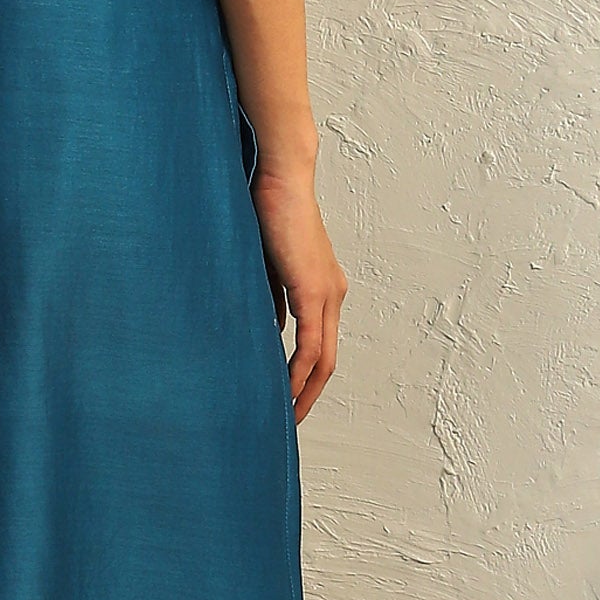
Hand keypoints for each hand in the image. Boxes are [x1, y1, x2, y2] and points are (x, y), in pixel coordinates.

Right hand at [253, 162, 346, 422]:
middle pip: (327, 360)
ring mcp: (327, 293)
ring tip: (286, 415)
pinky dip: (299, 371)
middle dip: (308, 393)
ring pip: (323, 358)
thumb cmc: (268, 210)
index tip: (286, 397)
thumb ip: (272, 295)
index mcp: (323, 287)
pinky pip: (310, 344)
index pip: (319, 344)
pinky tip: (284, 389)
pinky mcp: (313, 290)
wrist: (280, 178)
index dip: (305, 375)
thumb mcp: (267, 263)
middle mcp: (333, 294)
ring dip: (305, 390)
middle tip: (288, 420)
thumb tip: (270, 326)